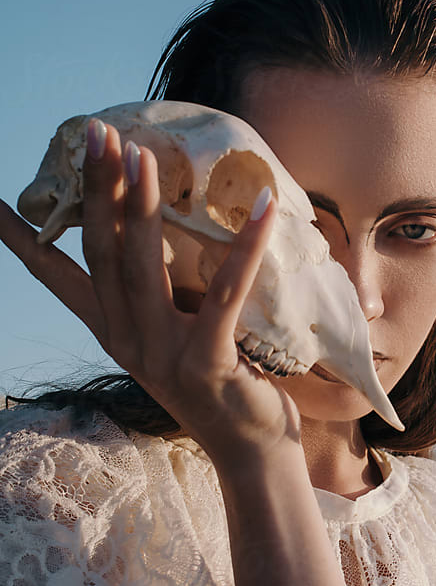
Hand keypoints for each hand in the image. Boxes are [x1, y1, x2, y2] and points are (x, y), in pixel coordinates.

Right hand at [0, 119, 302, 472]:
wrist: (250, 454)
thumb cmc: (219, 385)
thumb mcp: (174, 336)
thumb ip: (159, 293)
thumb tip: (164, 232)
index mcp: (113, 331)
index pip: (57, 276)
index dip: (23, 237)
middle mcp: (127, 340)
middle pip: (102, 252)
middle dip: (96, 188)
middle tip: (97, 131)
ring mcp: (163, 354)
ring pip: (144, 267)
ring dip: (142, 205)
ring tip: (142, 152)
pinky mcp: (207, 363)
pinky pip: (227, 293)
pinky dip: (246, 246)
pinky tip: (262, 205)